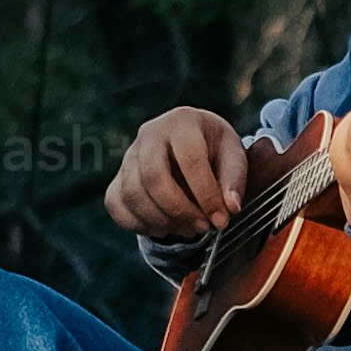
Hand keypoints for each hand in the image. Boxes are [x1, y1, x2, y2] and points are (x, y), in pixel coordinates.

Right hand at [108, 105, 245, 238]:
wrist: (190, 143)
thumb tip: (230, 207)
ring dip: (161, 220)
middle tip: (202, 227)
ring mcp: (129, 155)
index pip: (189, 159)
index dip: (206, 194)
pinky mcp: (118, 176)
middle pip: (153, 177)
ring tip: (187, 229)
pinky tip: (163, 228)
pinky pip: (116, 204)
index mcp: (182, 121)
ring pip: (132, 194)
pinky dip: (138, 224)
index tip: (221, 220)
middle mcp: (149, 133)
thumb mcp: (233, 156)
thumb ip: (235, 180)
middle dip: (179, 210)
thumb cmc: (214, 149)